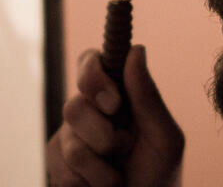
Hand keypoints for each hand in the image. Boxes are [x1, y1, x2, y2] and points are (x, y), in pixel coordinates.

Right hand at [47, 45, 183, 186]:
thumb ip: (148, 96)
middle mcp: (88, 109)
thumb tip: (136, 50)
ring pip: (70, 145)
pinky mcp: (57, 163)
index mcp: (115, 93)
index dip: (91, 74)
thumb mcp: (165, 137)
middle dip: (104, 136)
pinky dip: (90, 185)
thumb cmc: (160, 172)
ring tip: (119, 178)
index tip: (113, 102)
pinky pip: (62, 171)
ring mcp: (68, 136)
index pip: (89, 61)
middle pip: (74, 106)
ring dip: (103, 169)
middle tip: (125, 147)